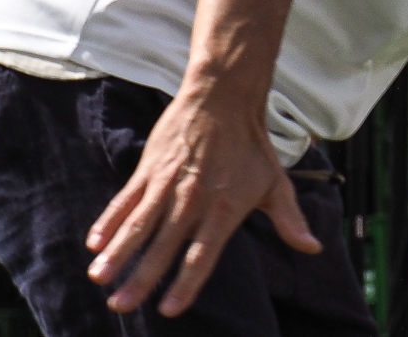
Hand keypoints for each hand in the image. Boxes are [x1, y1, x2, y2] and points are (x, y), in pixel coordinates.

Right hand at [84, 86, 320, 314]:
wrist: (225, 98)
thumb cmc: (252, 147)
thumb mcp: (276, 183)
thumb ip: (290, 220)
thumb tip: (312, 247)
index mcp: (225, 210)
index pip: (203, 254)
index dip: (187, 283)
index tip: (169, 309)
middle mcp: (194, 201)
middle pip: (164, 246)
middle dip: (142, 277)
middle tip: (121, 305)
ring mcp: (168, 184)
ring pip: (138, 224)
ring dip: (118, 252)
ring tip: (99, 278)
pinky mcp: (149, 169)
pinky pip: (125, 200)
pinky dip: (109, 221)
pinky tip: (94, 244)